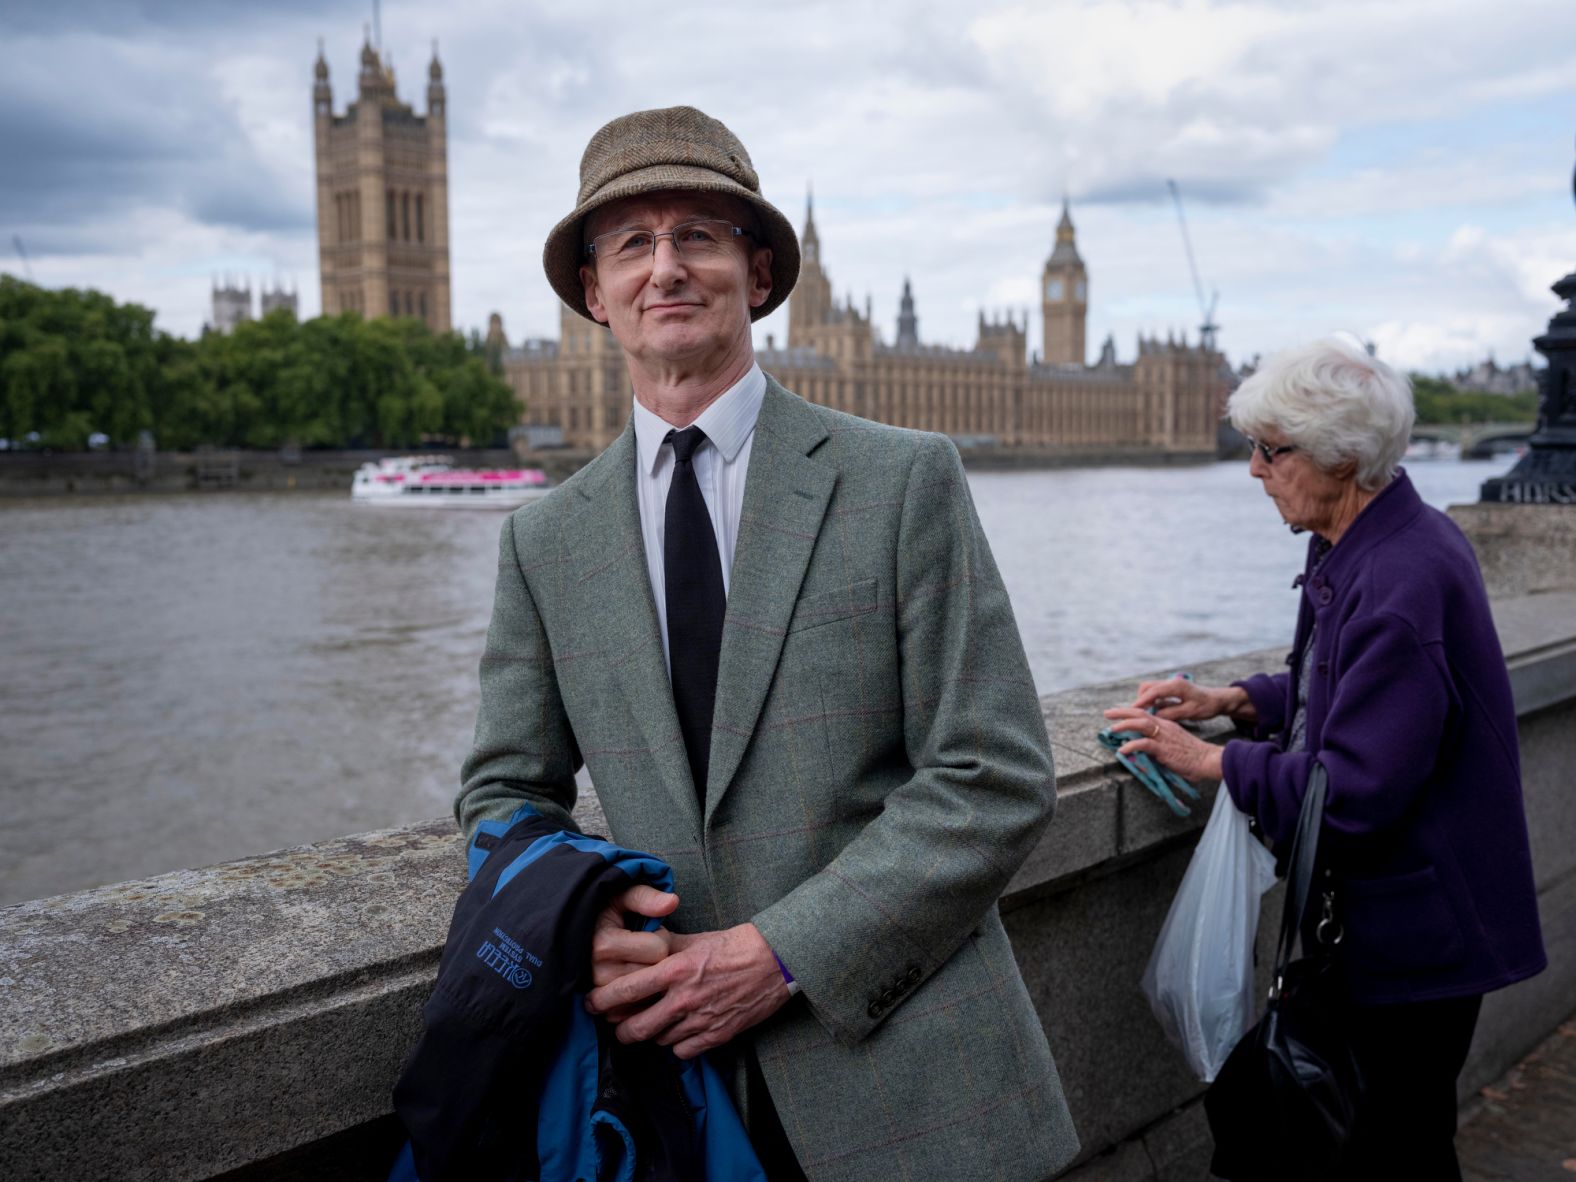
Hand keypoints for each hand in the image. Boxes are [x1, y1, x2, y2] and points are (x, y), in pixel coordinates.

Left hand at [584, 922, 789, 1059]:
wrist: (777, 961)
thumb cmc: (736, 945)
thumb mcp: (695, 939)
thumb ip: (665, 945)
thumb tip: (640, 944)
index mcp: (675, 970)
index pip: (626, 990)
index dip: (602, 1000)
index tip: (591, 1002)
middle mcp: (684, 998)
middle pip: (636, 1028)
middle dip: (620, 1029)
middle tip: (616, 1024)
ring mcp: (701, 1020)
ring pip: (658, 1041)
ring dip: (651, 1034)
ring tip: (651, 1023)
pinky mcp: (717, 1036)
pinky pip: (682, 1052)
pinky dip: (676, 1045)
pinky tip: (678, 1032)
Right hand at [589, 884, 679, 1022]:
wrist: (571, 932)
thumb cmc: (602, 911)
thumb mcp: (621, 895)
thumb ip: (646, 897)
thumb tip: (672, 902)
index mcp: (603, 944)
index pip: (658, 949)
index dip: (662, 937)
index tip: (651, 931)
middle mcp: (597, 972)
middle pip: (654, 974)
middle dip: (657, 960)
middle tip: (646, 947)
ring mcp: (598, 993)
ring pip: (647, 994)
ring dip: (649, 979)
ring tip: (638, 961)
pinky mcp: (601, 1007)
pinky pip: (635, 1010)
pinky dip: (641, 998)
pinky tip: (636, 981)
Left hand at [1102, 707, 1223, 782]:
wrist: (1208, 760)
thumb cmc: (1193, 756)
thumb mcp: (1173, 747)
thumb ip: (1158, 748)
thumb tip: (1142, 755)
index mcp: (1167, 725)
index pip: (1146, 714)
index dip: (1131, 711)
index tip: (1118, 712)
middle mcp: (1164, 727)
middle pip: (1140, 713)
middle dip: (1122, 712)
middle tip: (1107, 713)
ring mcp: (1164, 736)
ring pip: (1141, 724)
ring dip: (1124, 725)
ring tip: (1112, 729)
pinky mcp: (1164, 748)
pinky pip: (1144, 744)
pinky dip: (1131, 745)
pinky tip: (1122, 750)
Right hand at [1122, 678, 1253, 724]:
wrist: (1218, 699)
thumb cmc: (1206, 706)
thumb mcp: (1190, 712)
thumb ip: (1171, 713)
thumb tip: (1155, 716)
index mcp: (1176, 686)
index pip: (1153, 692)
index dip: (1141, 701)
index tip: (1132, 710)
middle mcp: (1172, 682)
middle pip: (1147, 687)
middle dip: (1139, 699)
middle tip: (1135, 714)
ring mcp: (1171, 684)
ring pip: (1150, 688)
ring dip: (1144, 699)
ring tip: (1142, 713)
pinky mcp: (1171, 689)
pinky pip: (1155, 692)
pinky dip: (1150, 700)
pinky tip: (1152, 711)